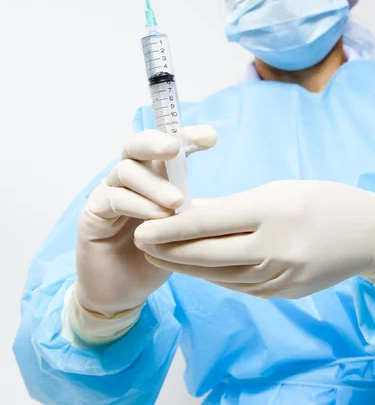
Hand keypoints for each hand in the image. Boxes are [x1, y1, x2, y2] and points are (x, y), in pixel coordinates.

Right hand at [75, 125, 217, 316]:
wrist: (123, 292)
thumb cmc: (157, 255)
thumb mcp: (182, 229)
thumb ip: (193, 209)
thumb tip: (225, 199)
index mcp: (153, 175)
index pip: (165, 146)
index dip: (186, 136)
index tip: (211, 137)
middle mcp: (129, 178)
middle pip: (136, 145)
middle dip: (157, 142)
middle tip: (176, 148)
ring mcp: (109, 192)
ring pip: (126, 170)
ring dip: (154, 184)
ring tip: (177, 202)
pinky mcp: (94, 212)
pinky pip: (114, 198)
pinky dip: (138, 205)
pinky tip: (157, 218)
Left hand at [134, 180, 374, 299]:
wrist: (366, 235)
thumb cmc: (320, 200)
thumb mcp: (275, 190)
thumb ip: (232, 205)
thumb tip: (190, 212)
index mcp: (271, 212)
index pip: (208, 221)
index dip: (170, 226)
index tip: (143, 226)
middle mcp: (273, 249)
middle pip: (206, 254)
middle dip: (167, 250)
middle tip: (140, 241)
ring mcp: (279, 277)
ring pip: (217, 275)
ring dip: (184, 267)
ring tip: (158, 256)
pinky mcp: (282, 294)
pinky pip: (236, 286)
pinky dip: (211, 276)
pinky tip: (194, 268)